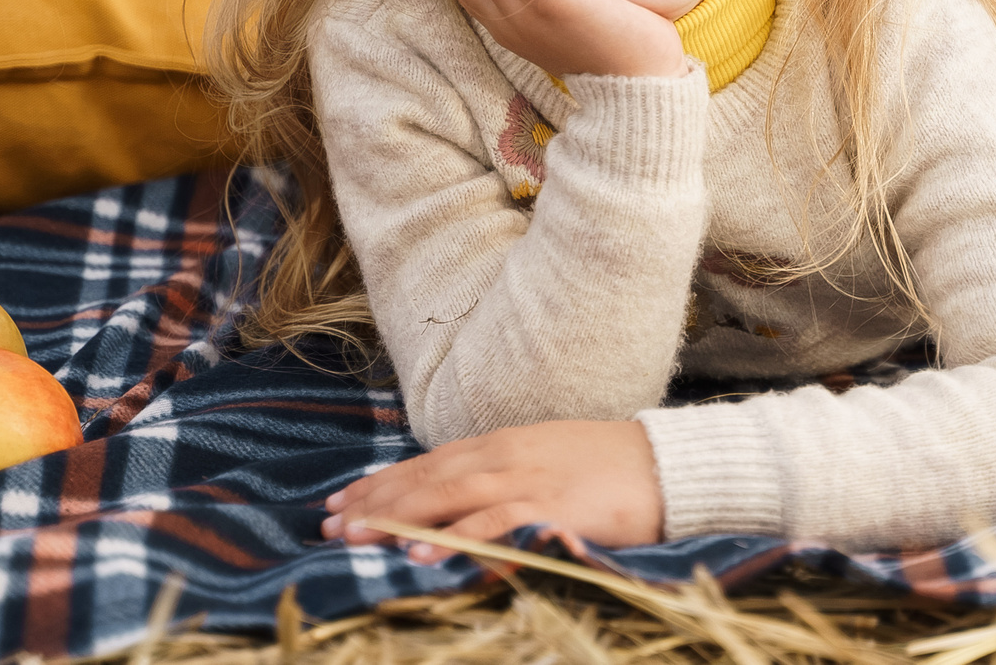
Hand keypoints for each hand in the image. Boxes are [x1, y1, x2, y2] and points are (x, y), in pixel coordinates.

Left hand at [320, 420, 663, 559]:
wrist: (668, 463)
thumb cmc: (609, 467)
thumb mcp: (545, 460)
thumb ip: (502, 476)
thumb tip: (458, 501)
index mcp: (503, 443)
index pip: (428, 461)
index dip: (380, 482)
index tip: (339, 500)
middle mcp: (505, 455)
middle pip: (425, 476)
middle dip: (373, 500)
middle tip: (327, 523)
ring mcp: (527, 479)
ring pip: (446, 495)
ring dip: (396, 516)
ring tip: (354, 536)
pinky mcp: (551, 507)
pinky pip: (491, 523)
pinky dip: (452, 537)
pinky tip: (420, 553)